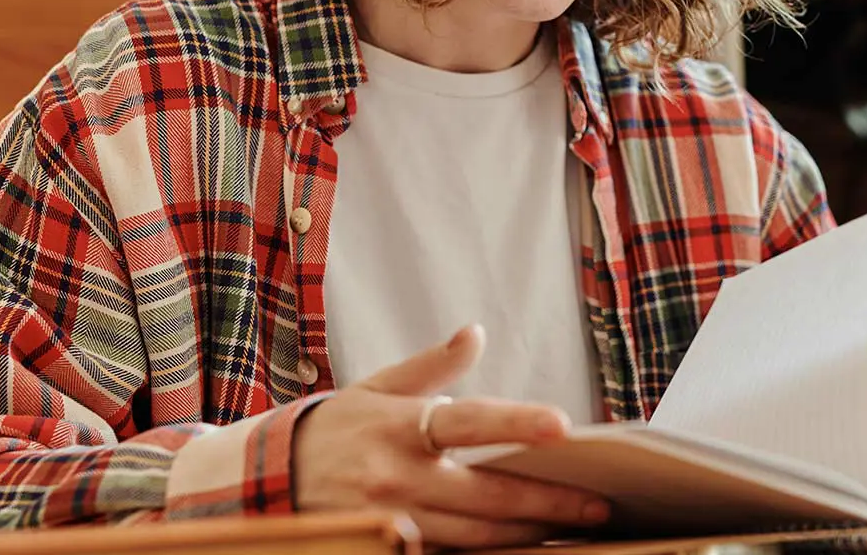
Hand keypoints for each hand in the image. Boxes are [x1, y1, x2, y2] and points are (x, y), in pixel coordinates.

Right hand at [292, 325, 609, 548]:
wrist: (269, 481)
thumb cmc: (339, 427)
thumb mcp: (378, 386)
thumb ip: (432, 364)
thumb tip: (475, 333)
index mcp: (401, 425)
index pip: (469, 421)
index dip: (516, 424)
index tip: (562, 426)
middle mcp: (398, 476)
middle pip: (486, 494)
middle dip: (546, 503)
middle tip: (598, 507)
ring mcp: (392, 521)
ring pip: (474, 537)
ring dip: (525, 535)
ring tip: (572, 532)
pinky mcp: (385, 550)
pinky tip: (521, 549)